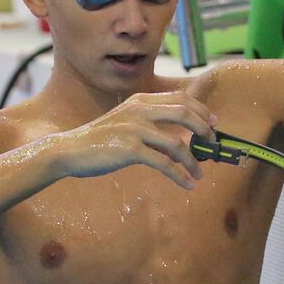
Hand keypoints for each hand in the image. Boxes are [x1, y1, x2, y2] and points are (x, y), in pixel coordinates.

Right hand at [49, 87, 216, 188]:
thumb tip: (179, 140)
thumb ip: (150, 124)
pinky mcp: (130, 149)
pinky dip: (180, 175)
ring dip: (193, 161)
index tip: (213, 123)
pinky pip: (164, 164)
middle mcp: (139, 110)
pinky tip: (188, 184)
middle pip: (184, 114)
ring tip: (200, 174)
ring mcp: (134, 129)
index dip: (201, 110)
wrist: (70, 151)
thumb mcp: (126, 123)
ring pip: (177, 144)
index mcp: (140, 100)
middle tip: (213, 145)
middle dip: (204, 130)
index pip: (180, 98)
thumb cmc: (99, 140)